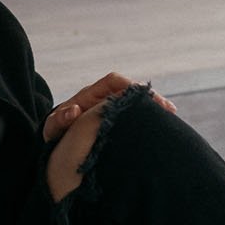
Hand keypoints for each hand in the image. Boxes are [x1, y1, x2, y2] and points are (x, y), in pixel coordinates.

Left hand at [43, 71, 176, 203]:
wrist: (56, 142)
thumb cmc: (56, 132)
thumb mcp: (54, 127)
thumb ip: (59, 120)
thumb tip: (73, 111)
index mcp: (90, 94)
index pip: (114, 81)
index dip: (130, 87)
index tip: (143, 97)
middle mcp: (104, 97)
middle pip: (131, 91)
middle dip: (149, 98)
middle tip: (168, 110)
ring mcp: (113, 108)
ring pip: (136, 104)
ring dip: (153, 108)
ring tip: (170, 117)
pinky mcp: (119, 121)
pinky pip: (135, 116)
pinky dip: (148, 120)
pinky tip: (163, 128)